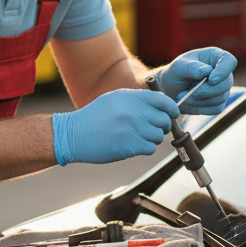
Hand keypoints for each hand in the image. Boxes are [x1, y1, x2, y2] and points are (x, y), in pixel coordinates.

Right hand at [52, 89, 178, 165]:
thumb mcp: (115, 99)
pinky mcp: (131, 145)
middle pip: (164, 121)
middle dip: (161, 126)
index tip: (172, 114)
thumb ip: (137, 100)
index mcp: (132, 97)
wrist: (73, 134)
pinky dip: (144, 149)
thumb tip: (160, 106)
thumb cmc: (94, 117)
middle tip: (151, 129)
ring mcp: (133, 128)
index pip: (164, 101)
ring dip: (151, 139)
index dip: (172, 109)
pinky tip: (132, 145)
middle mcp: (135, 111)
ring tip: (137, 137)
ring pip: (159, 136)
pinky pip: (150, 149)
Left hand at [156, 47, 236, 114]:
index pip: (230, 61)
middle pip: (226, 84)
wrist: (170, 88)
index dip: (223, 71)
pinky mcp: (219, 102)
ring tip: (183, 96)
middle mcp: (223, 72)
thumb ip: (192, 67)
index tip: (211, 80)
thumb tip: (207, 71)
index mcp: (216, 57)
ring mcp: (222, 88)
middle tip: (189, 93)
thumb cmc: (176, 72)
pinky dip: (202, 108)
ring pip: (221, 98)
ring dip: (200, 100)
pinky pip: (217, 108)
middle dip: (207, 91)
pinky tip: (189, 103)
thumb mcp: (179, 66)